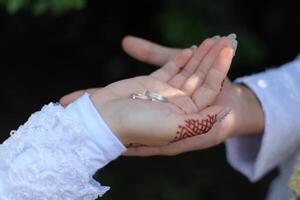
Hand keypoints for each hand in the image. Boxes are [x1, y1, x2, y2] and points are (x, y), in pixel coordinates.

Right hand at [120, 35, 263, 155]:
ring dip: (199, 56)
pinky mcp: (151, 83)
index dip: (219, 70)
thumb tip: (226, 113)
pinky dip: (179, 60)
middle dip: (211, 59)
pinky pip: (170, 70)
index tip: (227, 51)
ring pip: (187, 72)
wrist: (104, 120)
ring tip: (211, 39)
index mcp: (186, 117)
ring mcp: (165, 93)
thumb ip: (201, 122)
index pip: (208, 90)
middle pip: (200, 79)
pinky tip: (190, 49)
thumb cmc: (138, 127)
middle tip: (223, 40)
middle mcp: (178, 105)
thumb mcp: (173, 128)